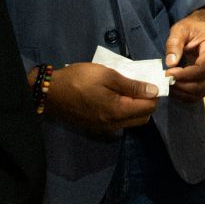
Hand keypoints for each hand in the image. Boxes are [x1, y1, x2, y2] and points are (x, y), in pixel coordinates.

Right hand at [40, 62, 159, 134]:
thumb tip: (153, 91)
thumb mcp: (107, 75)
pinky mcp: (96, 127)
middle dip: (147, 103)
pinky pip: (118, 123)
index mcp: (119, 111)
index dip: (154, 93)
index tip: (150, 81)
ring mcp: (105, 128)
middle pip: (143, 118)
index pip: (149, 107)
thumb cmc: (79, 79)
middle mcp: (114, 125)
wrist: (50, 93)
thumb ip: (132, 84)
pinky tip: (115, 98)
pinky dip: (123, 112)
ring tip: (128, 91)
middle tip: (141, 85)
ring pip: (131, 122)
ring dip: (135, 109)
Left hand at [164, 10, 204, 101]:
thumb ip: (174, 44)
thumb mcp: (181, 29)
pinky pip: (201, 94)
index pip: (201, 69)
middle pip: (201, 84)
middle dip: (181, 85)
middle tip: (165, 81)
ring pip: (201, 92)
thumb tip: (170, 63)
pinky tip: (175, 88)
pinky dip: (187, 95)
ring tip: (168, 84)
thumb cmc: (194, 28)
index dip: (183, 74)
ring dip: (183, 92)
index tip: (167, 73)